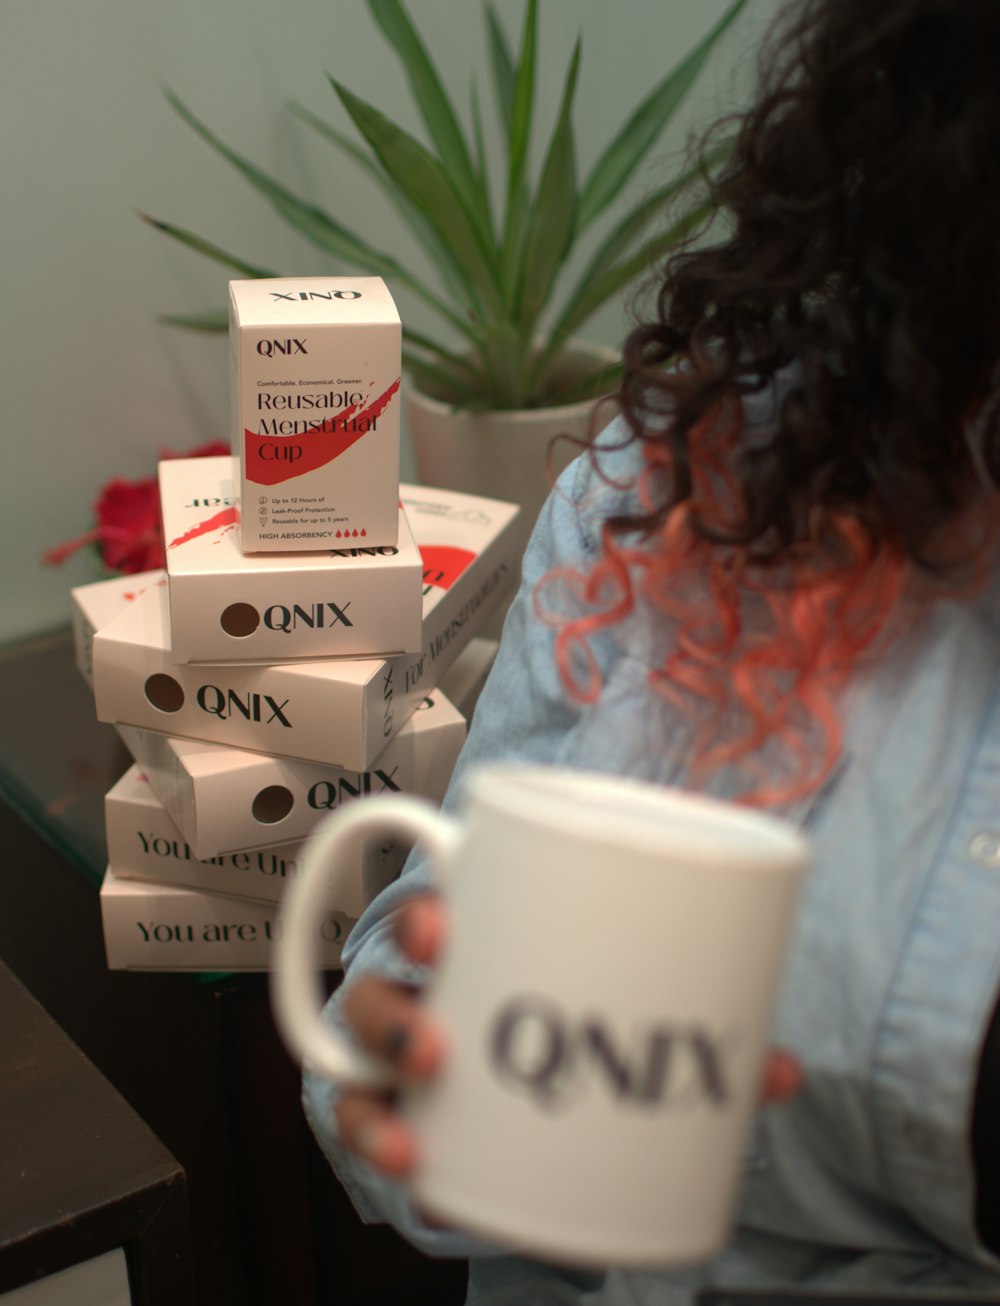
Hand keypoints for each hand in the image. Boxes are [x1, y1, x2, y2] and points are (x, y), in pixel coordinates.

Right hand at [334, 893, 802, 1179]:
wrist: (525, 1095)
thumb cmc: (566, 1022)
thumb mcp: (620, 1013)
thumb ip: (696, 1037)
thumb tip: (784, 1070)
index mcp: (476, 945)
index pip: (432, 913)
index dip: (424, 916)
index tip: (447, 925)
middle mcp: (424, 994)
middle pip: (377, 986)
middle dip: (394, 1010)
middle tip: (438, 1042)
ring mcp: (401, 1058)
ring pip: (357, 1056)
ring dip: (380, 1088)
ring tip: (420, 1119)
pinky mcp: (400, 1112)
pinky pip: (364, 1122)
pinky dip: (379, 1140)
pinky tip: (416, 1162)